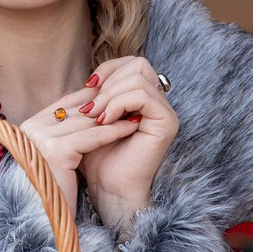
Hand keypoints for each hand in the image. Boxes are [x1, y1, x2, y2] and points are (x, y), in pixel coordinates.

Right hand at [14, 84, 143, 211]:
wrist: (46, 221)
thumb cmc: (55, 191)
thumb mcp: (57, 155)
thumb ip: (65, 130)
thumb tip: (89, 106)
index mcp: (25, 128)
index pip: (64, 104)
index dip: (92, 100)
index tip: (117, 96)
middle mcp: (28, 130)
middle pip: (75, 109)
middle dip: (105, 105)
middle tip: (131, 100)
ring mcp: (40, 139)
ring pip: (86, 121)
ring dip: (114, 114)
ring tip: (135, 110)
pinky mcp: (55, 151)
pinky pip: (92, 136)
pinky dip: (114, 130)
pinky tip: (132, 126)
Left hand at [76, 55, 176, 235]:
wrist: (109, 188)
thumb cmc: (98, 157)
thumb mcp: (92, 119)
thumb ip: (95, 96)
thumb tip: (86, 76)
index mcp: (145, 98)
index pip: (132, 63)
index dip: (108, 69)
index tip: (87, 87)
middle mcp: (159, 102)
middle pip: (138, 64)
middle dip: (108, 81)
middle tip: (90, 107)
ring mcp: (165, 111)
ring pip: (138, 78)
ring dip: (110, 95)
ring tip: (95, 116)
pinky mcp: (166, 122)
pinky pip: (142, 96)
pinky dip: (119, 103)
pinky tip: (105, 121)